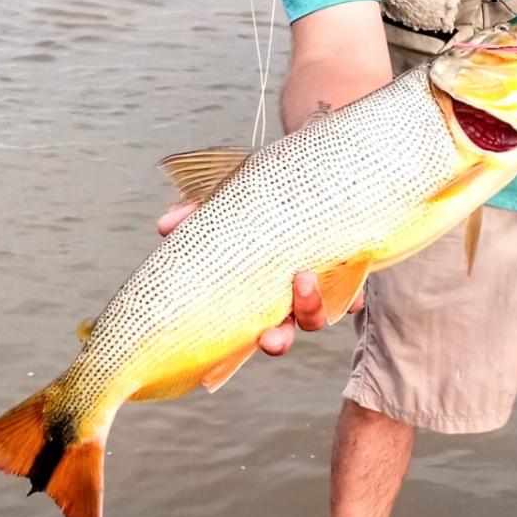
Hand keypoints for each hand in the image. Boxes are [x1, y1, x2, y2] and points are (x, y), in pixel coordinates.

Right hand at [156, 203, 363, 355]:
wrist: (315, 173)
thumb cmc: (266, 194)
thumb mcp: (230, 200)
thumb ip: (198, 214)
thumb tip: (165, 225)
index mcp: (258, 289)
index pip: (250, 325)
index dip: (244, 340)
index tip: (236, 343)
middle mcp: (287, 296)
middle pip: (283, 334)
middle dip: (276, 341)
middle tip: (270, 336)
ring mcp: (319, 286)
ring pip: (315, 317)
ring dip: (308, 306)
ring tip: (302, 278)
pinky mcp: (348, 270)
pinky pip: (351, 294)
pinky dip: (349, 294)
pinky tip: (348, 281)